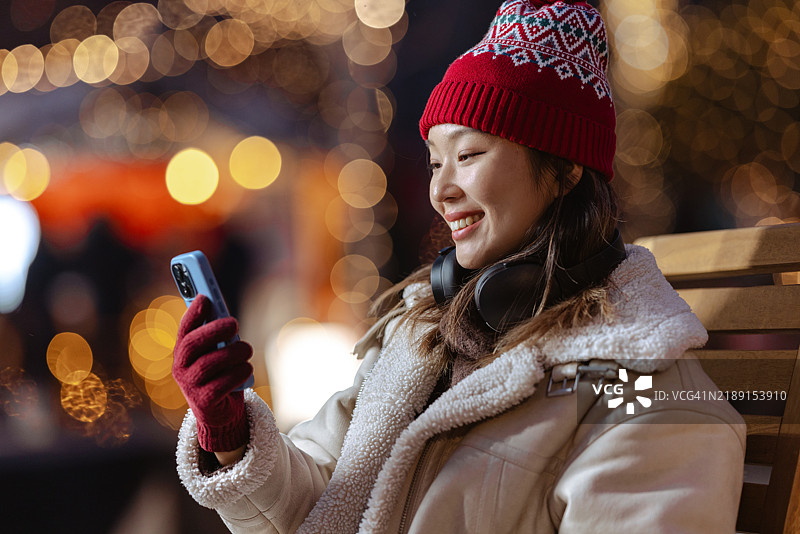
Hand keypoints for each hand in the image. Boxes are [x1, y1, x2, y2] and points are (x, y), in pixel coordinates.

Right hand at [173, 294, 252, 451]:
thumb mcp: (217, 353)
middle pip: (192, 345)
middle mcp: (180, 369)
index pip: (184, 330)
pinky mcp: (204, 402)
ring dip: (233, 352)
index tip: (205, 297)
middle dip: (214, 330)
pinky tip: (246, 369)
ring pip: (210, 363)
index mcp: (182, 353)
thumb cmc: (220, 375)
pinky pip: (222, 383)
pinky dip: (238, 373)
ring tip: (247, 349)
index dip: (192, 313)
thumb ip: (217, 336)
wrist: (220, 413)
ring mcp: (190, 387)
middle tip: (234, 323)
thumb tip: (224, 314)